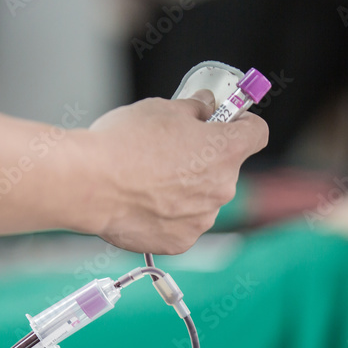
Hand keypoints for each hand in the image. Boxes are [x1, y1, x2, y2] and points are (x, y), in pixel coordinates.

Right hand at [73, 91, 268, 254]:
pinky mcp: (182, 240)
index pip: (257, 132)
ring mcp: (203, 218)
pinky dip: (169, 214)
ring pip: (203, 198)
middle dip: (205, 159)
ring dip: (187, 189)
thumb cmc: (124, 143)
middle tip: (172, 150)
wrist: (90, 184)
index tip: (230, 120)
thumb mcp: (162, 108)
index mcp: (225, 149)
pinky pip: (183, 223)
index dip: (244, 123)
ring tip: (150, 179)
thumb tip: (205, 107)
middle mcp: (223, 187)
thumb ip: (194, 108)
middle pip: (225, 168)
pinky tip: (144, 202)